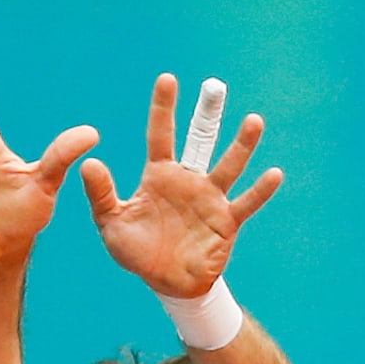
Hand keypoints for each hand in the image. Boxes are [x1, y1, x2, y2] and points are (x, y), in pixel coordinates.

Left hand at [77, 75, 281, 299]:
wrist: (168, 284)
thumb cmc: (138, 252)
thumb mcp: (112, 224)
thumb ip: (101, 194)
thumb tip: (90, 163)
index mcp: (159, 175)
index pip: (160, 134)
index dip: (163, 107)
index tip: (168, 79)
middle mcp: (188, 180)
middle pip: (200, 140)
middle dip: (208, 114)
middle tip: (215, 86)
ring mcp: (210, 198)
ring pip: (229, 166)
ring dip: (242, 145)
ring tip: (254, 121)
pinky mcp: (226, 221)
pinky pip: (246, 203)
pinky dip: (260, 190)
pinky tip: (274, 174)